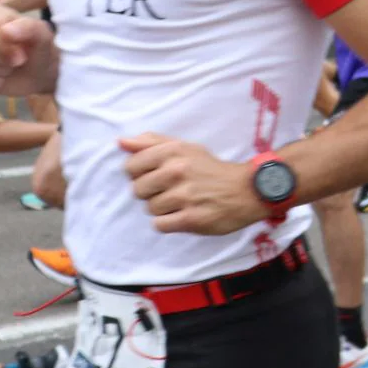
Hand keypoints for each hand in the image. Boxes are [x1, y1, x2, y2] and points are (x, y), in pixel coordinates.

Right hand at [0, 2, 55, 95]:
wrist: (36, 77)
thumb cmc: (39, 53)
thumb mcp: (44, 38)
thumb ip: (30, 28)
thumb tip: (4, 30)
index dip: (7, 42)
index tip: (22, 52)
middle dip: (4, 57)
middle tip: (18, 61)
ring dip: (0, 71)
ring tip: (9, 69)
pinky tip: (0, 79)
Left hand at [119, 134, 267, 234]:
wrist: (247, 190)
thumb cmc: (210, 169)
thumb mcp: (185, 148)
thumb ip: (151, 142)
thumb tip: (121, 142)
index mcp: (173, 151)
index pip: (131, 166)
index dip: (140, 174)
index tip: (155, 176)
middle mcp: (177, 172)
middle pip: (138, 190)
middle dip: (151, 192)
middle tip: (170, 191)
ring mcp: (184, 196)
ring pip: (150, 208)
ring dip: (162, 208)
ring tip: (180, 203)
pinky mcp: (191, 219)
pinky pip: (160, 225)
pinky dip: (168, 222)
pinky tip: (182, 215)